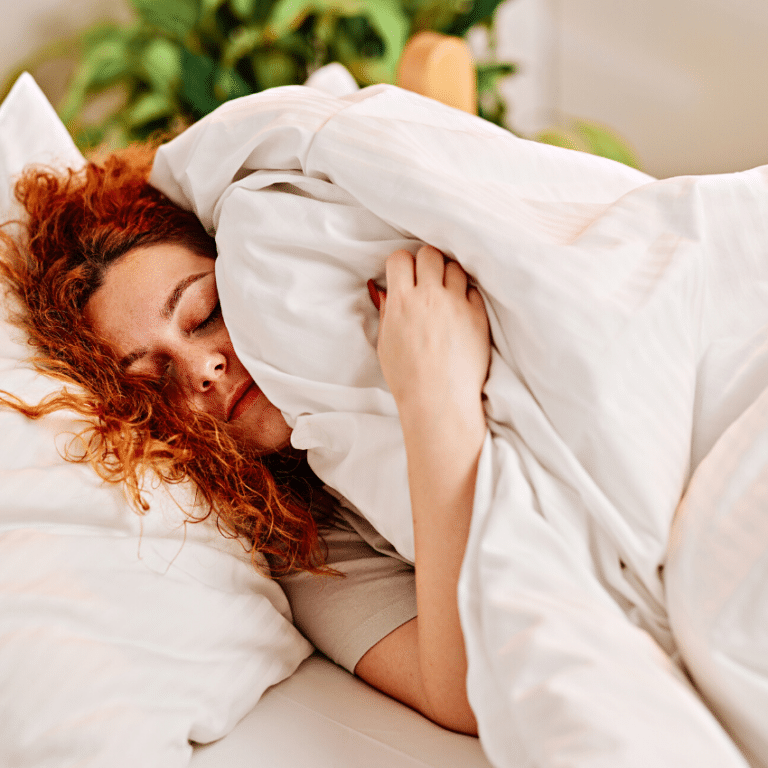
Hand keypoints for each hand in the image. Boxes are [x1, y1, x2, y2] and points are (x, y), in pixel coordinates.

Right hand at [368, 245, 489, 421]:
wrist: (439, 401)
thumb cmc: (408, 377)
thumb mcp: (385, 343)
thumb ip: (387, 311)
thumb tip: (386, 289)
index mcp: (402, 302)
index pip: (400, 258)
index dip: (401, 264)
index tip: (404, 276)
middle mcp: (429, 297)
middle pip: (429, 253)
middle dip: (425, 262)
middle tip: (426, 279)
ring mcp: (456, 304)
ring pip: (454, 266)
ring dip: (448, 274)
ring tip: (445, 292)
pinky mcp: (478, 315)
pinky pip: (473, 288)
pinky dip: (466, 293)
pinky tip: (460, 308)